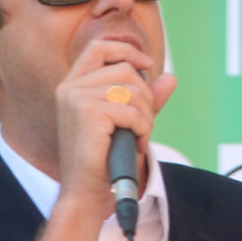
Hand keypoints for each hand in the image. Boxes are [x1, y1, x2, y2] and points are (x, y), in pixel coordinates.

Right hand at [34, 39, 175, 240]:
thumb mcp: (127, 123)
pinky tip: (134, 144)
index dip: (126, 50)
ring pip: (131, 90)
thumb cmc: (103, 160)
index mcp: (73, 86)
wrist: (87, 192)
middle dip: (144, 97)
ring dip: (145, 116)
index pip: (100, 48)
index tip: (147, 65)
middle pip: (125, 70)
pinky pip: (132, 110)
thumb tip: (171, 78)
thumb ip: (146, 99)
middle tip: (141, 125)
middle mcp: (70, 88)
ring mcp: (76, 98)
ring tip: (136, 137)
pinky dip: (142, 129)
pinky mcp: (87, 112)